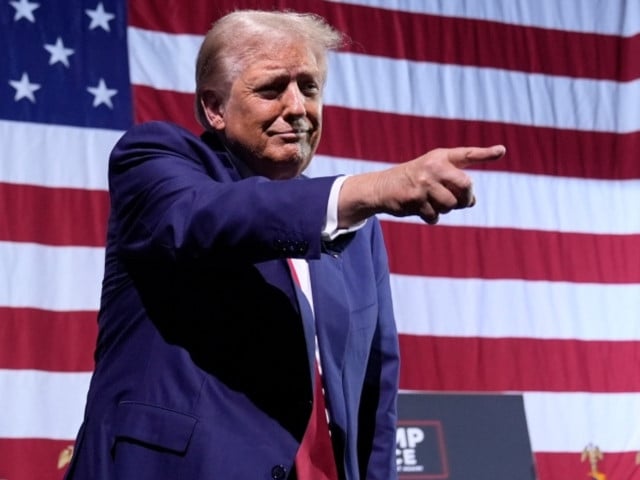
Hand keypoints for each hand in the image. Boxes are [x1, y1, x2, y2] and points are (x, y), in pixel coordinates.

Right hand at [338, 145, 504, 225]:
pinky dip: (431, 217)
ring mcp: (424, 183)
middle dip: (466, 198)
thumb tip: (472, 202)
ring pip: (451, 205)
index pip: (467, 154)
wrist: (382, 187)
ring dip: (445, 210)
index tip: (502, 150)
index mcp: (440, 157)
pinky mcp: (415, 199)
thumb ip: (455, 183)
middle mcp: (433, 167)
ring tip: (432, 203)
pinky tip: (421, 210)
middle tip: (460, 202)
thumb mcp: (433, 174)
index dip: (486, 154)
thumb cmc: (414, 181)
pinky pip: (435, 216)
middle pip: (466, 186)